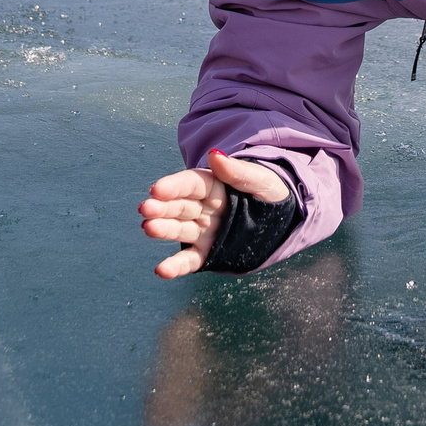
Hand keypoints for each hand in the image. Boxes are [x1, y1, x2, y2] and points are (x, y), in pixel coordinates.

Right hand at [138, 149, 291, 279]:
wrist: (280, 220)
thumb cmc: (269, 194)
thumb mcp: (261, 180)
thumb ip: (238, 171)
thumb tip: (215, 154)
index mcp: (213, 185)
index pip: (190, 184)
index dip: (173, 186)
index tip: (156, 189)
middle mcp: (202, 208)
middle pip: (179, 206)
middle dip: (161, 207)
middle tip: (145, 208)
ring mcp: (203, 231)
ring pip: (180, 230)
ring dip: (163, 230)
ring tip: (147, 228)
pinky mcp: (207, 253)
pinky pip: (190, 260)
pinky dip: (176, 266)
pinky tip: (161, 271)